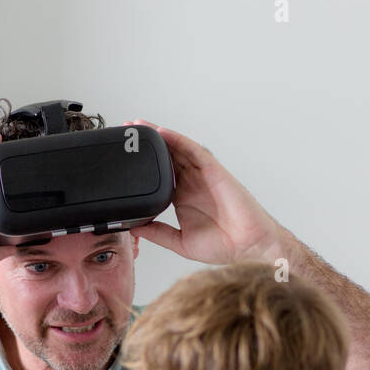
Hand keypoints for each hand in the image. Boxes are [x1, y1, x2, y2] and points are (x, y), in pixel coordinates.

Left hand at [125, 119, 287, 265]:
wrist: (248, 245)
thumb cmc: (223, 245)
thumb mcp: (180, 242)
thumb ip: (158, 234)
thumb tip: (134, 229)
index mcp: (181, 198)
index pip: (157, 175)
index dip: (141, 165)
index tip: (122, 158)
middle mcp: (190, 183)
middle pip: (165, 156)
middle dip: (145, 144)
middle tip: (125, 130)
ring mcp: (201, 175)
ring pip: (176, 148)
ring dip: (158, 136)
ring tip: (138, 123)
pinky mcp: (213, 170)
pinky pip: (193, 150)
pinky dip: (178, 140)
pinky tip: (162, 132)